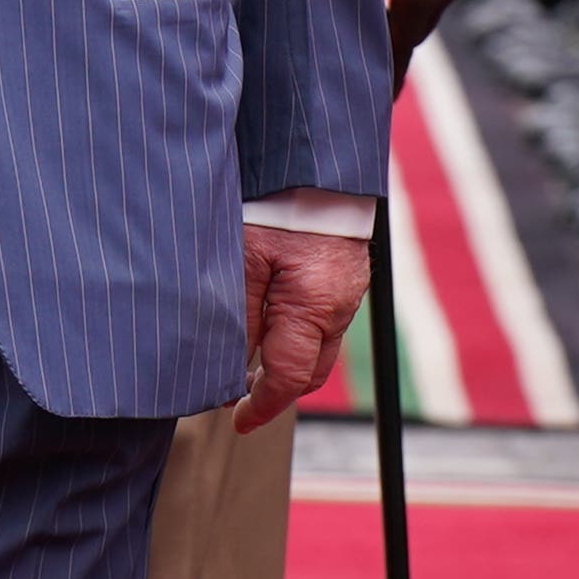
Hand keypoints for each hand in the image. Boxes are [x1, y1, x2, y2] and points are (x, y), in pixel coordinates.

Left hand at [239, 219, 371, 425]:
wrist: (315, 158)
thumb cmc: (275, 201)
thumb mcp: (241, 260)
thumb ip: (238, 318)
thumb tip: (230, 370)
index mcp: (315, 306)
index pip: (290, 378)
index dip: (261, 405)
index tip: (237, 420)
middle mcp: (341, 304)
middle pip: (311, 370)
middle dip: (275, 387)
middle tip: (236, 392)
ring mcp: (349, 290)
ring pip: (317, 345)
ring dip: (284, 358)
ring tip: (244, 356)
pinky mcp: (346, 275)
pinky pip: (322, 318)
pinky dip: (294, 330)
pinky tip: (266, 318)